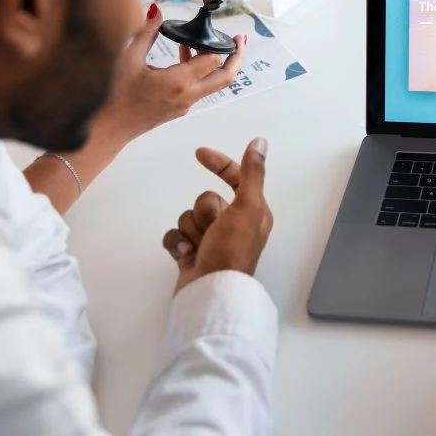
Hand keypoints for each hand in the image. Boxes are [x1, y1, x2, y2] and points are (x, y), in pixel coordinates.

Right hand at [91, 3, 244, 146]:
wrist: (107, 129)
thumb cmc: (114, 97)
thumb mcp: (128, 59)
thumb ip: (146, 33)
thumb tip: (156, 11)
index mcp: (179, 82)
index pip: (213, 59)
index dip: (216, 42)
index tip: (213, 27)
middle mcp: (188, 95)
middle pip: (226, 77)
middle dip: (237, 57)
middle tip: (240, 40)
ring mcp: (186, 104)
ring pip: (213, 83)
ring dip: (216, 64)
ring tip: (204, 41)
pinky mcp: (180, 109)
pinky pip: (198, 88)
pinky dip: (199, 72)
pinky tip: (183, 55)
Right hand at [162, 139, 272, 293]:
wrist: (210, 293)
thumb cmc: (232, 250)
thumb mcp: (248, 207)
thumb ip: (252, 173)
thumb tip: (260, 142)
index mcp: (252, 213)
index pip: (235, 178)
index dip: (219, 164)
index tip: (199, 153)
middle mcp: (233, 224)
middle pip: (205, 199)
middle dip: (204, 213)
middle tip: (214, 231)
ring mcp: (210, 240)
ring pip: (188, 217)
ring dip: (190, 230)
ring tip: (200, 247)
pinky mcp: (190, 253)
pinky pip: (174, 235)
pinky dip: (177, 244)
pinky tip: (186, 255)